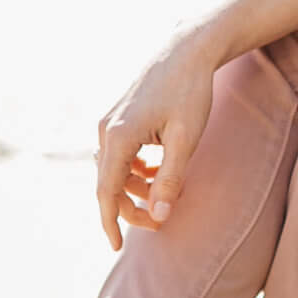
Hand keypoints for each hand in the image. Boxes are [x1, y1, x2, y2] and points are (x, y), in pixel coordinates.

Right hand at [94, 34, 218, 250]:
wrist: (186, 50)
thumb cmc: (190, 92)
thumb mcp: (186, 139)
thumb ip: (170, 178)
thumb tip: (158, 216)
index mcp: (119, 136)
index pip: (106, 191)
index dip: (111, 221)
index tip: (117, 247)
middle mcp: (106, 129)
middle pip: (108, 183)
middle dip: (129, 207)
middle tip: (157, 224)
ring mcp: (109, 122)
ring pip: (113, 170)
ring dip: (134, 188)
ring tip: (165, 196)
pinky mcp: (117, 117)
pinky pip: (119, 155)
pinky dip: (135, 170)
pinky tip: (157, 172)